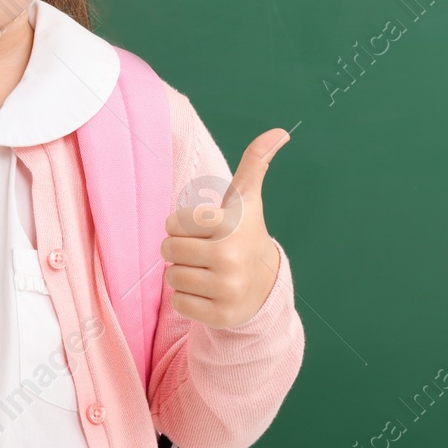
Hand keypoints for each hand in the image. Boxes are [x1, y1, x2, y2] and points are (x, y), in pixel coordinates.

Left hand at [161, 127, 288, 329]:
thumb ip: (255, 162)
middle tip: (202, 252)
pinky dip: (188, 299)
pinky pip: (180, 304)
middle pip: (168, 250)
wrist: (265, 285)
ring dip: (182, 274)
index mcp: (231, 225)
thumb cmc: (244, 233)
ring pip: (171, 278)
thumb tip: (279, 132)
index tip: (205, 229)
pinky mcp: (220, 315)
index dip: (184, 225)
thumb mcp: (247, 199)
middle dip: (179, 250)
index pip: (173, 222)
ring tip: (206, 271)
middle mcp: (230, 258)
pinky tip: (209, 293)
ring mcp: (226, 289)